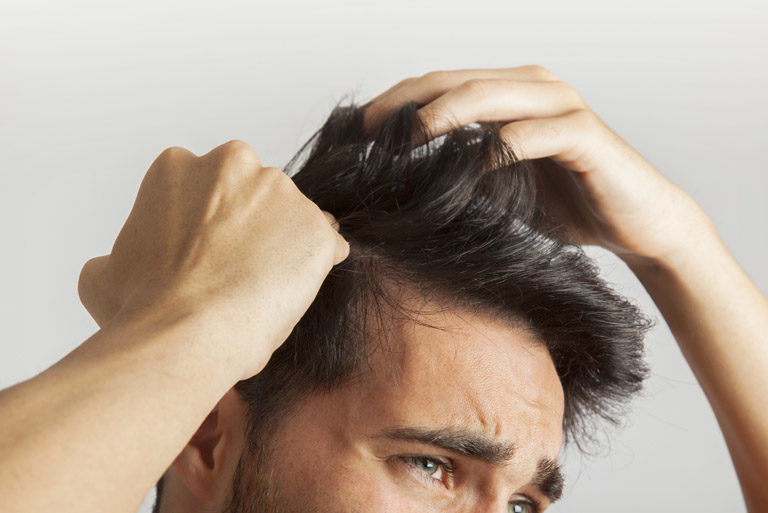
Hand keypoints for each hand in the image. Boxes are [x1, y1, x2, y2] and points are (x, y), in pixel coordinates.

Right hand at [77, 140, 348, 378]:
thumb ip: (117, 255)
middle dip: (249, 227)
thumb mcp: (104, 275)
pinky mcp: (317, 228)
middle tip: (235, 271)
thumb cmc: (144, 307)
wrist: (185, 333)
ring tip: (261, 291)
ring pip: (291, 219)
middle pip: (254, 195)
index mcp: (178, 166)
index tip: (205, 254)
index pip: (208, 188)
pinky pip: (326, 246)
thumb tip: (111, 265)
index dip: (208, 226)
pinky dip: (315, 267)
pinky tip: (291, 294)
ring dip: (283, 247)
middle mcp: (234, 164)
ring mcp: (281, 193)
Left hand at [364, 66, 716, 267]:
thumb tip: (406, 178)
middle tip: (370, 129)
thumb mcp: (503, 184)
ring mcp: (562, 106)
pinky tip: (473, 166)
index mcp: (512, 94)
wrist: (637, 223)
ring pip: (493, 95)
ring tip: (408, 137)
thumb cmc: (569, 203)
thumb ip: (465, 168)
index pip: (443, 84)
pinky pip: (536, 134)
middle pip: (458, 81)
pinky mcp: (586, 135)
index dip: (399, 101)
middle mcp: (535, 88)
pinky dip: (501, 147)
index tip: (359, 129)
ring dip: (446, 113)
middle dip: (408, 101)